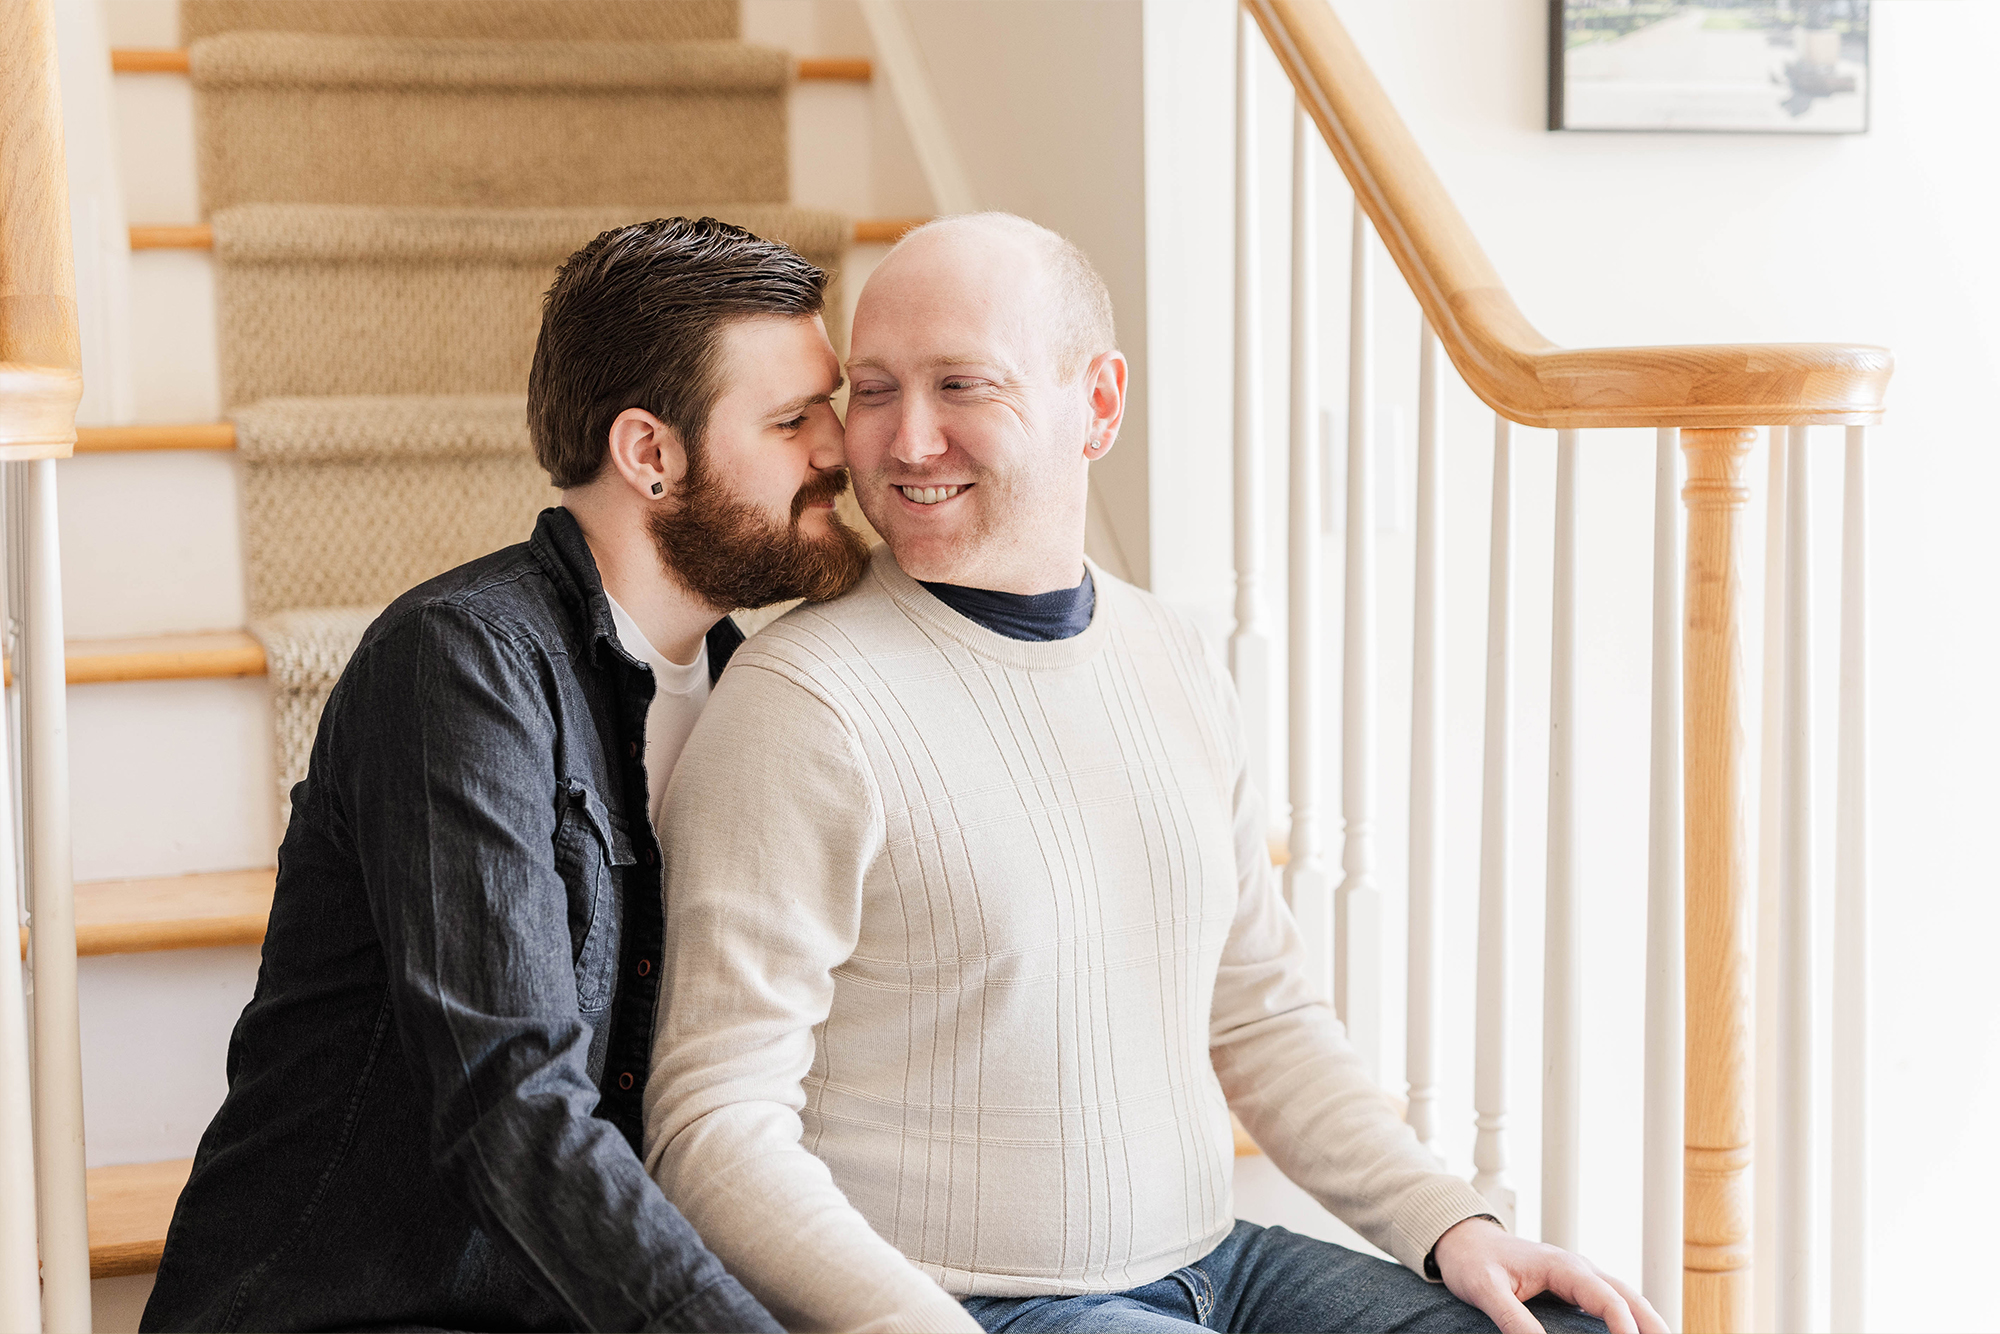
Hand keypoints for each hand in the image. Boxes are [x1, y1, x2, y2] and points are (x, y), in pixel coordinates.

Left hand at [1430, 1217, 1667, 1333]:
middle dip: (1654, 1324)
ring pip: (1625, 1296)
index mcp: (1563, 1266)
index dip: (1625, 1327)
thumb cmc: (1473, 1260)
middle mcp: (1578, 1267)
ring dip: (1648, 1320)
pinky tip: (1637, 1332)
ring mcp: (1578, 1275)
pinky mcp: (1573, 1284)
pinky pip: (1611, 1300)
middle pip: (1628, 1296)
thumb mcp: (1485, 1290)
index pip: (1607, 1299)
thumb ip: (1512, 1319)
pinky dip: (1630, 1315)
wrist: (1463, 1239)